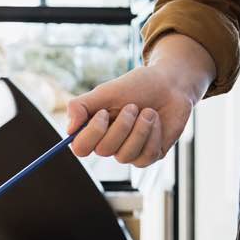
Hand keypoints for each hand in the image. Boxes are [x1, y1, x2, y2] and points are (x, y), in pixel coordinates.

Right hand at [66, 37, 212, 166]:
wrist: (170, 84)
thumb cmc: (137, 86)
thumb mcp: (106, 91)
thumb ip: (81, 106)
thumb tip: (69, 130)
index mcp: (96, 129)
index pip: (80, 148)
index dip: (92, 133)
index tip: (104, 112)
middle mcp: (111, 144)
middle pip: (104, 150)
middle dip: (121, 126)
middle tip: (133, 106)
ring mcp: (131, 152)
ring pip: (125, 156)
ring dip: (139, 130)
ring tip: (148, 111)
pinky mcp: (151, 155)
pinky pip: (146, 156)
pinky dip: (153, 135)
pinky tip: (157, 121)